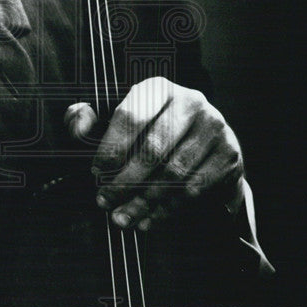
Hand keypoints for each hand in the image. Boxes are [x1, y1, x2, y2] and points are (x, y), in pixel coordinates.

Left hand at [64, 77, 244, 230]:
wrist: (207, 150)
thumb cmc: (153, 134)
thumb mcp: (119, 121)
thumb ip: (90, 119)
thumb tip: (76, 123)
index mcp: (158, 88)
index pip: (130, 117)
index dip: (110, 149)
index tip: (95, 173)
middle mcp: (191, 101)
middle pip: (153, 149)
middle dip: (124, 182)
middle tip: (104, 203)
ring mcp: (215, 128)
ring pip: (173, 174)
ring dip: (144, 201)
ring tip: (123, 218)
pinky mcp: (229, 155)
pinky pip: (195, 189)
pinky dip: (169, 208)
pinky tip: (150, 218)